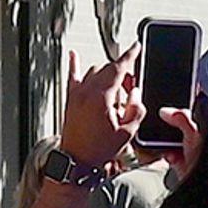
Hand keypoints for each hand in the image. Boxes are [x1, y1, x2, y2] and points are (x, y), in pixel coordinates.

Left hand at [58, 52, 140, 169]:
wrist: (77, 161)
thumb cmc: (99, 150)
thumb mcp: (127, 132)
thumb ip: (136, 109)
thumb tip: (135, 94)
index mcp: (102, 96)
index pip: (119, 67)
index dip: (130, 55)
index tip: (137, 46)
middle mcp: (87, 91)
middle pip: (108, 69)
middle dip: (123, 72)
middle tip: (131, 85)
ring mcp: (77, 94)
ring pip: (93, 71)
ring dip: (106, 74)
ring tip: (115, 90)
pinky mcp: (70, 99)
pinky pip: (72, 76)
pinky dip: (74, 64)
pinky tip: (74, 55)